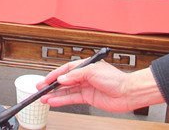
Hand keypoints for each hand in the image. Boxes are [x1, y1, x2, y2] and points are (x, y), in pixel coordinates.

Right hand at [38, 62, 162, 112]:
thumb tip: (62, 79)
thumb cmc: (115, 79)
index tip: (46, 80)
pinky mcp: (88, 98)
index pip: (66, 69)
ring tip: (44, 98)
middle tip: (40, 89)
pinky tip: (54, 102)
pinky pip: (72, 99)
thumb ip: (75, 75)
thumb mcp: (92, 72)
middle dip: (52, 85)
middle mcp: (84, 76)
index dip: (54, 74)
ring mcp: (86, 87)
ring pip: (66, 91)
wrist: (127, 93)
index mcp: (85, 66)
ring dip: (55, 95)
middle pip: (64, 81)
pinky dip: (63, 101)